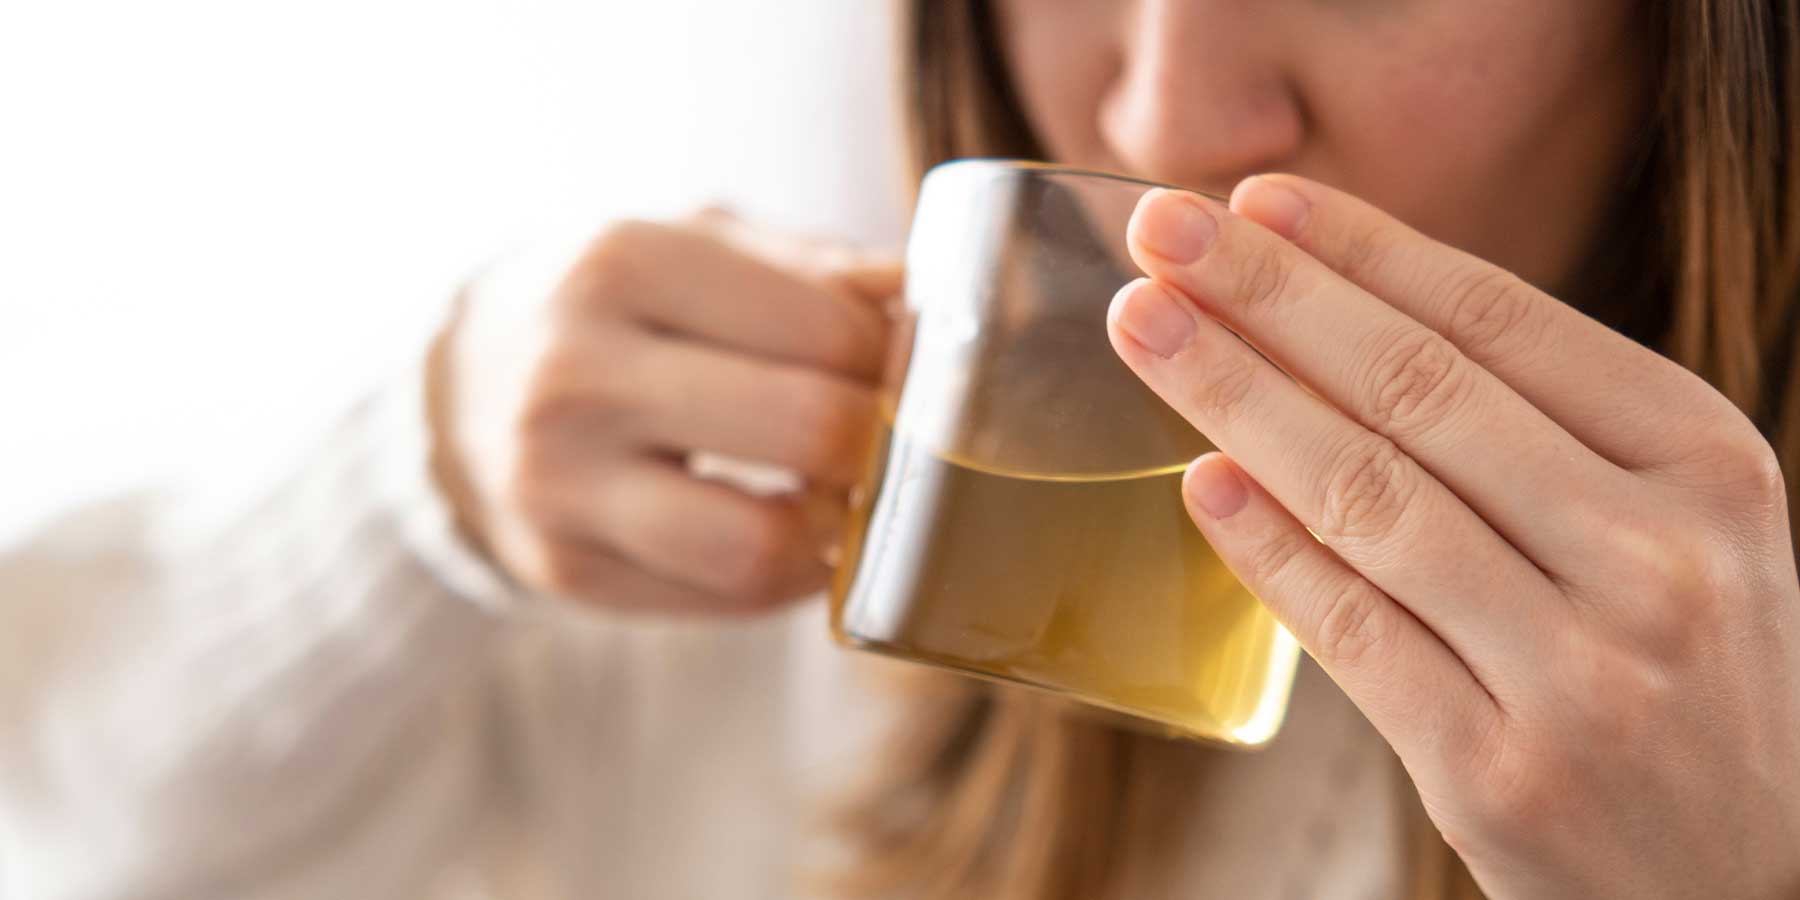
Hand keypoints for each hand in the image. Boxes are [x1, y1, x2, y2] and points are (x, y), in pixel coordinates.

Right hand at [429, 211, 895, 614]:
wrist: (454, 390)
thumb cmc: (612, 307)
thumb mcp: (694, 245)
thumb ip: (816, 269)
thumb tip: (926, 301)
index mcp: (620, 263)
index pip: (826, 329)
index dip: (896, 358)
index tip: (906, 367)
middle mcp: (576, 375)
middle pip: (808, 431)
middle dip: (883, 443)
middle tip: (894, 436)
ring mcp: (559, 486)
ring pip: (761, 546)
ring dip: (836, 530)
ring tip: (845, 494)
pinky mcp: (565, 570)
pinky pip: (727, 599)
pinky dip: (788, 573)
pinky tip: (790, 528)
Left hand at [1106, 176, 1799, 898]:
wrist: (1749, 880)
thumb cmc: (1685, 678)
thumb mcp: (1674, 530)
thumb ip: (1542, 436)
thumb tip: (1334, 325)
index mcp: (1704, 463)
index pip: (1500, 320)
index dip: (1361, 250)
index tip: (1255, 201)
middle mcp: (1655, 555)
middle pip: (1417, 390)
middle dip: (1271, 296)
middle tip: (1160, 232)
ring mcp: (1579, 671)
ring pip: (1368, 497)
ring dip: (1236, 397)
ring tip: (1144, 327)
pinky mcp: (1498, 771)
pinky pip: (1350, 629)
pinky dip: (1265, 549)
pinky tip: (1198, 483)